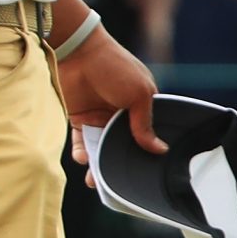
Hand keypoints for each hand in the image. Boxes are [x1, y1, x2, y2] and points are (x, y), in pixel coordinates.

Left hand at [60, 25, 165, 185]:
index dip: (144, 153)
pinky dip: (82, 153)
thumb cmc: (114, 66)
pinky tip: (83, 158)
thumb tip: (159, 149)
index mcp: (141, 106)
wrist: (77, 52)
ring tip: (95, 181)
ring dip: (98, 165)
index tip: (142, 172)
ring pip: (101, 148)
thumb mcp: (139, 93)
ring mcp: (99, 117)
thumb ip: (144, 124)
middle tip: (115, 184)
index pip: (146, 135)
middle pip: (121, 146)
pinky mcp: (79, 118)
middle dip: (118, 165)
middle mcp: (121, 114)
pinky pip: (82, 142)